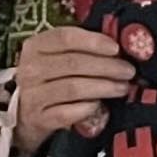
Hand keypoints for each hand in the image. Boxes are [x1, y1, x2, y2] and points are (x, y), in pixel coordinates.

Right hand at [13, 24, 136, 144]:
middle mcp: (30, 69)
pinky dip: (88, 108)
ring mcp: (33, 95)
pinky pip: (68, 113)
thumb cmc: (52, 78)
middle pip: (73, 63)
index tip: (116, 48)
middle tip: (128, 71)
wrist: (28, 113)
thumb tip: (121, 45)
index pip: (65, 37)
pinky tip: (101, 105)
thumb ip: (83, 48)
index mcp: (36, 46)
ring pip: (73, 88)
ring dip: (103, 87)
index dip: (93, 41)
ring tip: (122, 87)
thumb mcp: (59, 57)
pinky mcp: (39, 118)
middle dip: (106, 67)